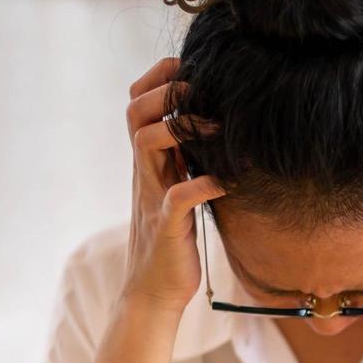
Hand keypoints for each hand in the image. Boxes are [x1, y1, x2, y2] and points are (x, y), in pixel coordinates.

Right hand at [122, 56, 224, 314]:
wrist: (154, 294)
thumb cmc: (175, 242)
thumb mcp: (179, 191)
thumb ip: (187, 162)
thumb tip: (216, 129)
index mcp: (148, 163)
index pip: (136, 104)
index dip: (159, 78)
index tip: (192, 69)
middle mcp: (144, 174)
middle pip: (135, 113)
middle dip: (166, 92)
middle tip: (203, 93)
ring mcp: (153, 198)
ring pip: (146, 143)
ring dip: (182, 127)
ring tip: (218, 130)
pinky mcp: (168, 226)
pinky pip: (180, 196)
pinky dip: (204, 183)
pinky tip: (228, 182)